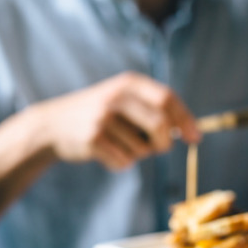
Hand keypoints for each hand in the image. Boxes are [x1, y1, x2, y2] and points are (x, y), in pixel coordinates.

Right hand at [38, 72, 200, 169]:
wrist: (52, 125)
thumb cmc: (98, 115)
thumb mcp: (123, 100)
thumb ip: (154, 110)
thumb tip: (190, 131)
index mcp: (128, 83)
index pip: (167, 99)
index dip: (185, 120)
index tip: (195, 138)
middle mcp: (117, 96)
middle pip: (160, 124)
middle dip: (165, 143)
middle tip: (159, 149)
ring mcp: (103, 117)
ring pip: (142, 149)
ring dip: (137, 154)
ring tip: (117, 144)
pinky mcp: (93, 139)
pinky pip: (124, 162)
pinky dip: (120, 163)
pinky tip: (104, 153)